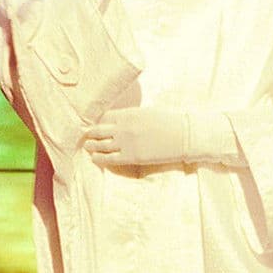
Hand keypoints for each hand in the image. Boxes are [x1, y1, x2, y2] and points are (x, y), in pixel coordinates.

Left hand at [83, 107, 243, 166]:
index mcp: (129, 113)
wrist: (185, 136)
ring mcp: (125, 142)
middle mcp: (123, 127)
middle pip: (97, 130)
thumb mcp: (149, 113)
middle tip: (88, 137)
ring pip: (98, 145)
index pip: (104, 117)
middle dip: (90, 134)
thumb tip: (122, 121)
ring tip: (89, 147)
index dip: (98, 122)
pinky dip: (98, 158)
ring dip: (91, 146)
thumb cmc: (171, 123)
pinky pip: (107, 159)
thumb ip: (133, 117)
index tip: (96, 126)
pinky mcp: (130, 157)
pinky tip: (95, 158)